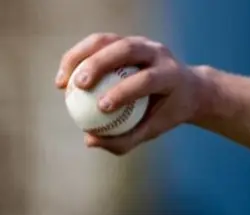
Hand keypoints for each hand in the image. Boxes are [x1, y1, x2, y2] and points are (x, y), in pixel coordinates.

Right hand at [55, 34, 204, 155]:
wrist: (185, 89)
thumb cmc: (166, 114)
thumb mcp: (151, 131)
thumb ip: (124, 139)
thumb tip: (89, 140)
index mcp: (171, 74)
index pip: (147, 78)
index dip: (124, 91)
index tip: (101, 107)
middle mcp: (158, 52)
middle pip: (126, 50)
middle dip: (99, 64)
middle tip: (78, 86)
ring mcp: (142, 42)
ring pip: (108, 41)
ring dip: (81, 57)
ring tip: (63, 81)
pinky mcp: (127, 39)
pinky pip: (98, 44)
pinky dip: (78, 57)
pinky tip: (64, 77)